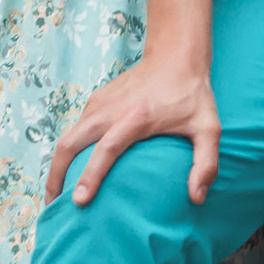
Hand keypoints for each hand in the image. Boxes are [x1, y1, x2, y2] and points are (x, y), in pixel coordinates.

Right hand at [46, 55, 221, 206]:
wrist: (175, 56)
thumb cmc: (192, 95)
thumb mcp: (209, 128)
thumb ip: (206, 163)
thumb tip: (197, 198)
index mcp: (136, 118)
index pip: (106, 149)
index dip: (91, 176)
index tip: (78, 201)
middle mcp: (111, 109)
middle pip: (71, 143)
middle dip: (56, 175)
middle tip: (54, 206)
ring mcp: (100, 103)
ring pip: (68, 136)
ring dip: (58, 164)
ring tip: (56, 194)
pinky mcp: (96, 100)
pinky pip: (76, 128)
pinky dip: (68, 150)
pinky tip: (71, 169)